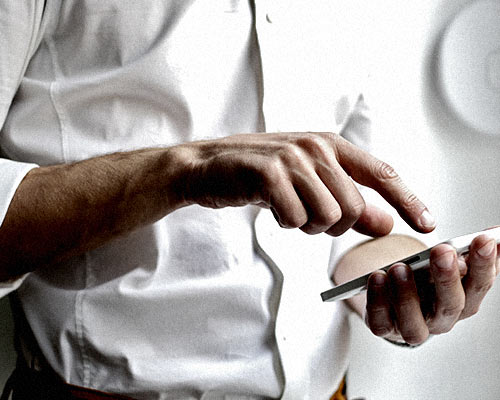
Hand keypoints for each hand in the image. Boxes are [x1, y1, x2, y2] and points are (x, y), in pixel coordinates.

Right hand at [180, 132, 434, 236]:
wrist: (208, 167)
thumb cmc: (261, 175)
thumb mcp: (309, 184)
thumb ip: (350, 202)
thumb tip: (387, 224)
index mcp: (331, 144)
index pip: (381, 174)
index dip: (408, 200)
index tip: (427, 224)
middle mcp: (316, 147)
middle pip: (353, 208)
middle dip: (334, 225)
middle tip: (307, 214)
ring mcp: (292, 158)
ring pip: (327, 217)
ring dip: (307, 225)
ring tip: (287, 208)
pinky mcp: (269, 174)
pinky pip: (296, 219)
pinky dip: (286, 223)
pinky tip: (271, 207)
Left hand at [365, 234, 498, 344]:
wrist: (392, 293)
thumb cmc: (423, 276)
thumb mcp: (443, 261)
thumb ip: (462, 250)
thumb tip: (491, 234)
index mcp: (464, 299)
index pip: (480, 284)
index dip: (484, 264)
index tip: (484, 240)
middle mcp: (443, 318)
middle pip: (452, 305)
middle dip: (448, 277)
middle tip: (443, 251)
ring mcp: (414, 327)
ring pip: (415, 323)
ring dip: (408, 295)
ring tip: (400, 267)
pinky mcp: (385, 328)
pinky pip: (381, 321)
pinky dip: (378, 301)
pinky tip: (377, 277)